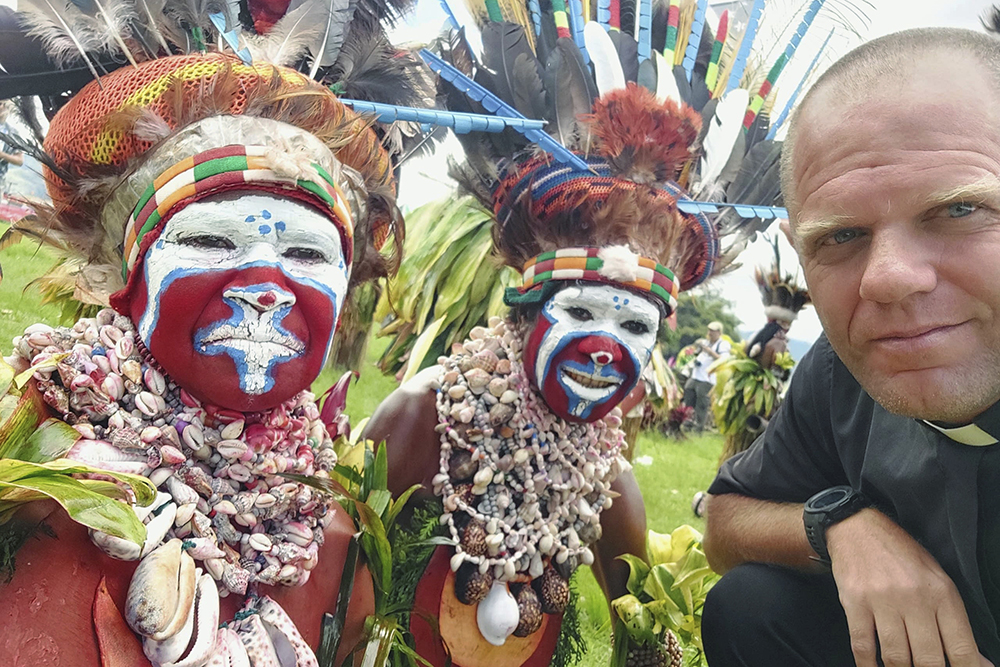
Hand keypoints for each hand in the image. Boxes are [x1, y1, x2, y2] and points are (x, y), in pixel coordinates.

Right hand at [827, 509, 991, 666]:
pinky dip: (867, 665)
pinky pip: (863, 645)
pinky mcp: (855, 602)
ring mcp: (882, 600)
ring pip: (896, 657)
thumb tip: (976, 660)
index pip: (961, 647)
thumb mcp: (937, 580)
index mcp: (941, 593)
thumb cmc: (900, 555)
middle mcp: (914, 597)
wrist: (859, 528)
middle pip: (928, 659)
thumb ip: (954, 621)